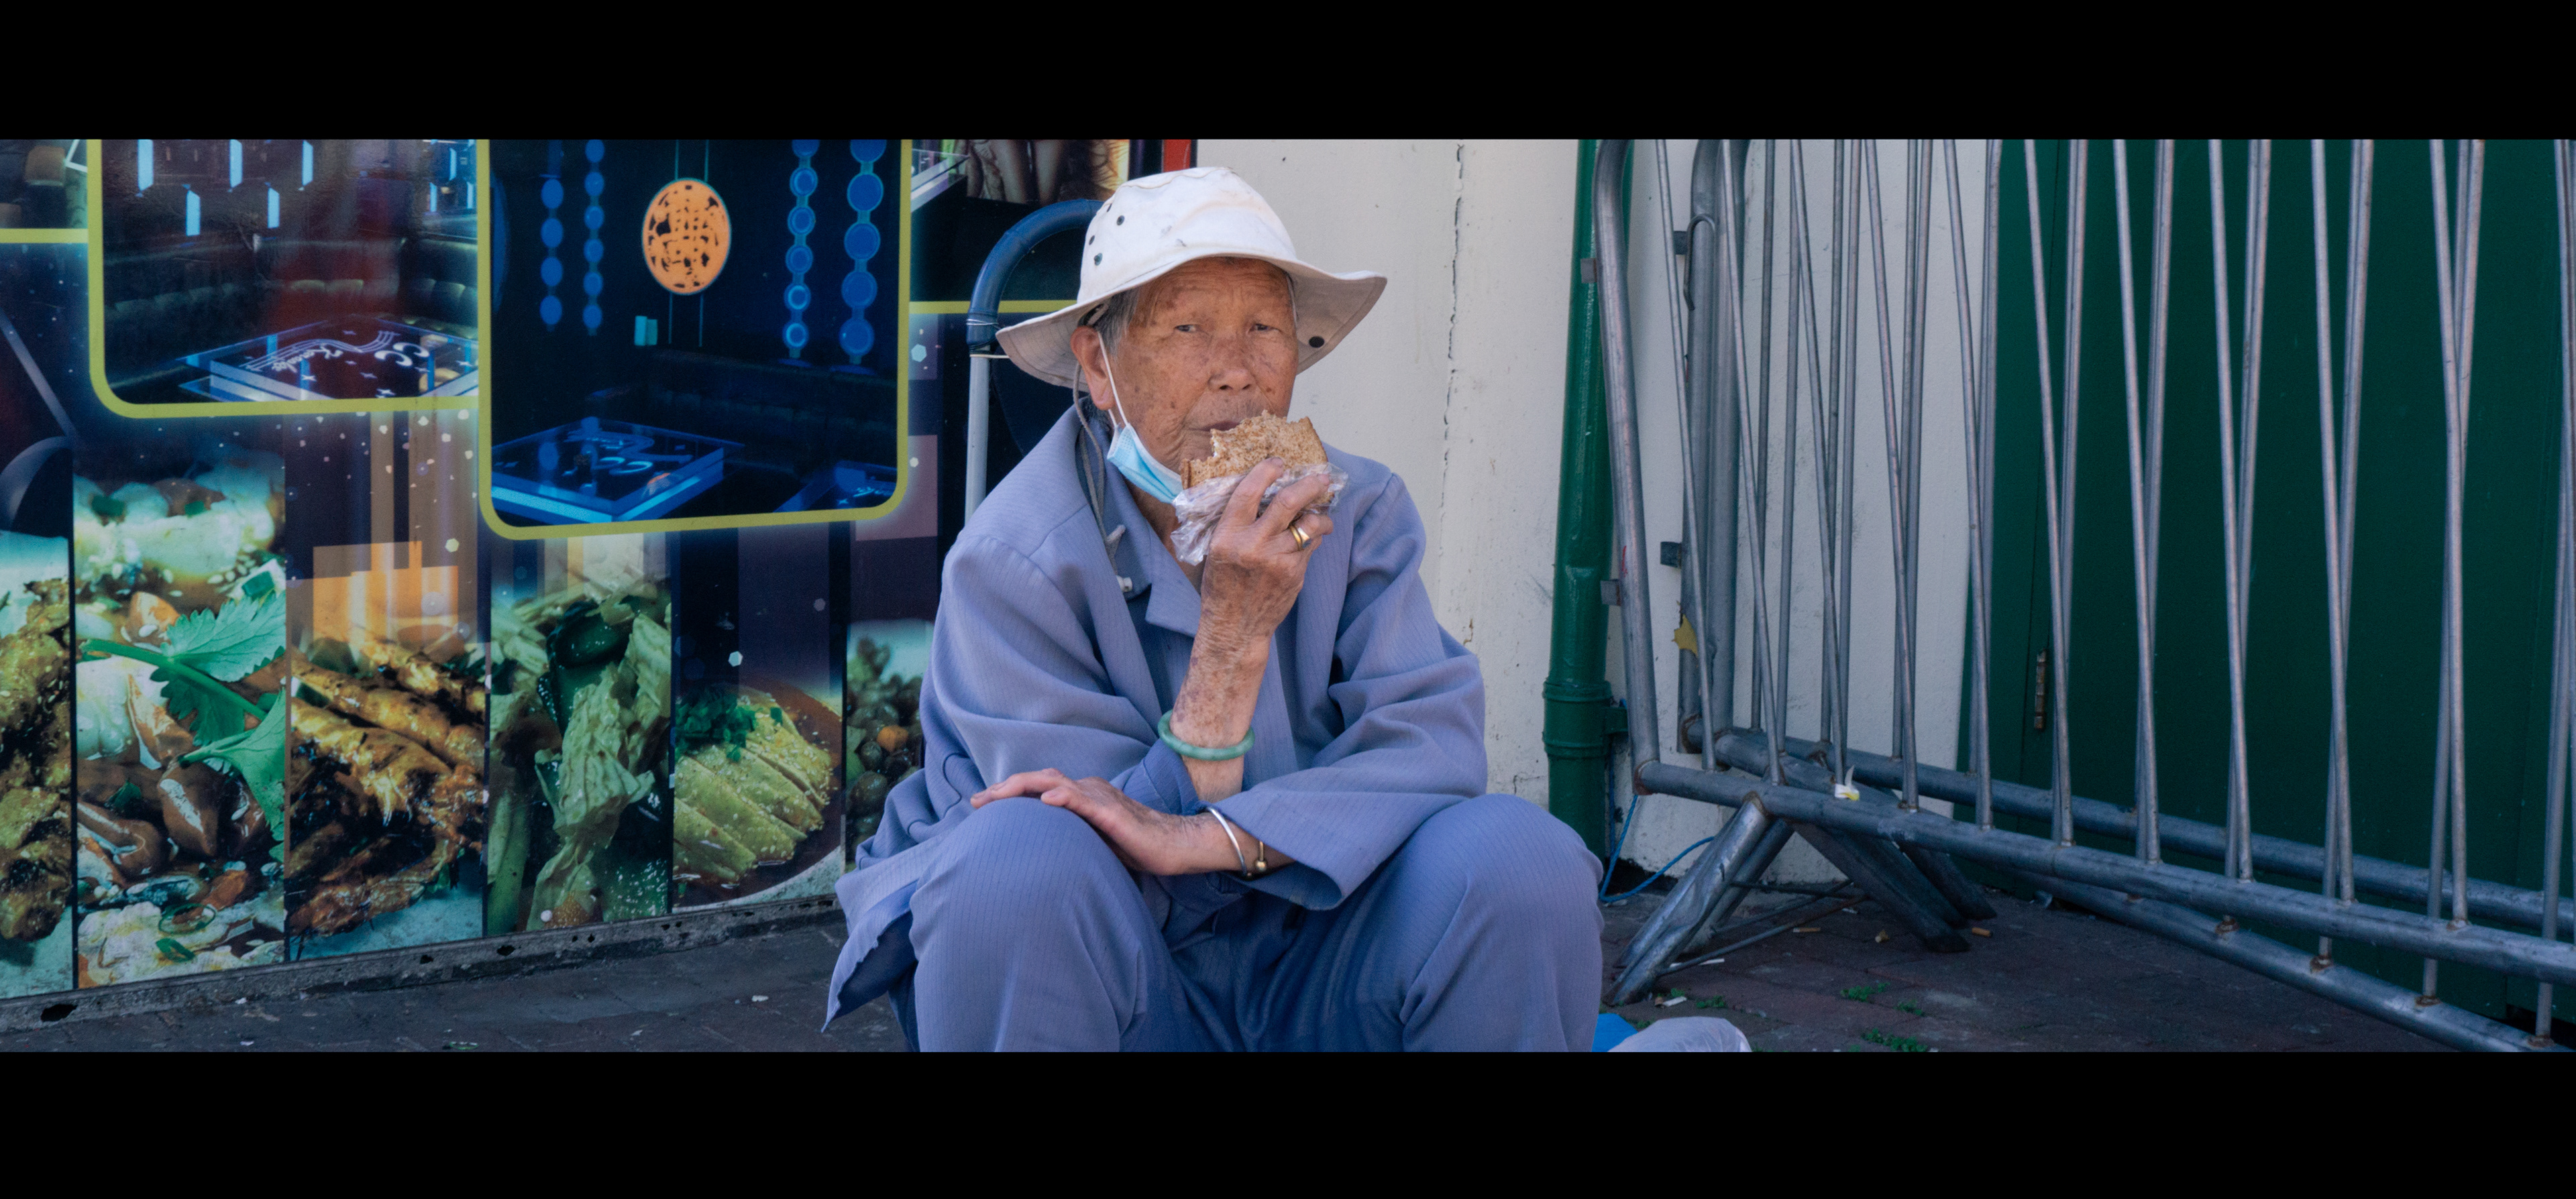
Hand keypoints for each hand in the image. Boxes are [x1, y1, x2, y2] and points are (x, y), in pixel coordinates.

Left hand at [971, 769, 1233, 875]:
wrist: (1175, 846)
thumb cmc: (1136, 845)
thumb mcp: (1093, 841)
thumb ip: (1069, 837)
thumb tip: (1038, 851)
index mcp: (1082, 795)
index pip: (1038, 787)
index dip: (1008, 792)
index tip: (981, 804)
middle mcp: (1088, 789)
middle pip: (1039, 780)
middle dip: (1004, 788)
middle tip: (976, 802)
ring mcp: (1100, 798)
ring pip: (1056, 782)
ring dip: (1023, 786)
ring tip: (997, 795)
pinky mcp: (1114, 813)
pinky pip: (1086, 801)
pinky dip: (1065, 797)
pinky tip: (1046, 800)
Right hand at [1195, 458, 1334, 655]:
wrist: (1234, 626)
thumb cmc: (1222, 586)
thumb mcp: (1216, 551)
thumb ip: (1235, 525)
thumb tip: (1261, 494)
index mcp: (1228, 535)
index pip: (1248, 492)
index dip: (1266, 472)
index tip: (1278, 463)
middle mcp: (1253, 545)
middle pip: (1288, 502)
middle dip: (1309, 485)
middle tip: (1322, 478)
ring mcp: (1277, 560)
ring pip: (1309, 525)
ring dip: (1321, 515)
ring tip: (1323, 513)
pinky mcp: (1294, 574)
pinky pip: (1312, 546)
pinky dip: (1316, 537)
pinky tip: (1313, 537)